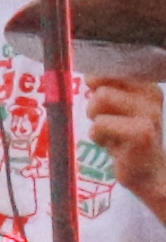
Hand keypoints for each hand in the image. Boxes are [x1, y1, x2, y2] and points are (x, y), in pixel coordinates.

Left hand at [89, 77, 165, 208]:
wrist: (148, 173)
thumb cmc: (125, 138)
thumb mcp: (115, 108)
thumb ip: (104, 88)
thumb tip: (90, 76)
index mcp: (146, 86)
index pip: (110, 68)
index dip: (96, 81)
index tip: (97, 96)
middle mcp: (152, 95)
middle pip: (101, 86)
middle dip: (94, 107)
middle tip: (108, 124)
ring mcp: (150, 113)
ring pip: (99, 99)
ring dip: (96, 121)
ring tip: (111, 135)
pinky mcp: (142, 133)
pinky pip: (100, 124)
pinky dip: (98, 136)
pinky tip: (115, 147)